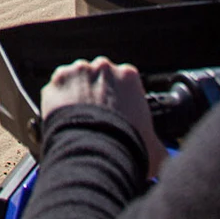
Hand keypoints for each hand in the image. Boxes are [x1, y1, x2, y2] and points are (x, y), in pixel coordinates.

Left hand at [41, 57, 166, 179]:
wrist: (96, 154)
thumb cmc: (127, 148)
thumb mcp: (155, 146)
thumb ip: (157, 141)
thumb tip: (162, 151)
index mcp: (129, 76)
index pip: (125, 81)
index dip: (122, 99)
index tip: (119, 112)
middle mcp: (102, 67)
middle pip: (99, 77)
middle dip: (98, 93)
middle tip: (98, 117)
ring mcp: (77, 71)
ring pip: (77, 80)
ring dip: (77, 94)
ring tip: (80, 120)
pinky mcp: (57, 81)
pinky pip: (57, 89)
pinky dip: (59, 101)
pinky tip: (65, 118)